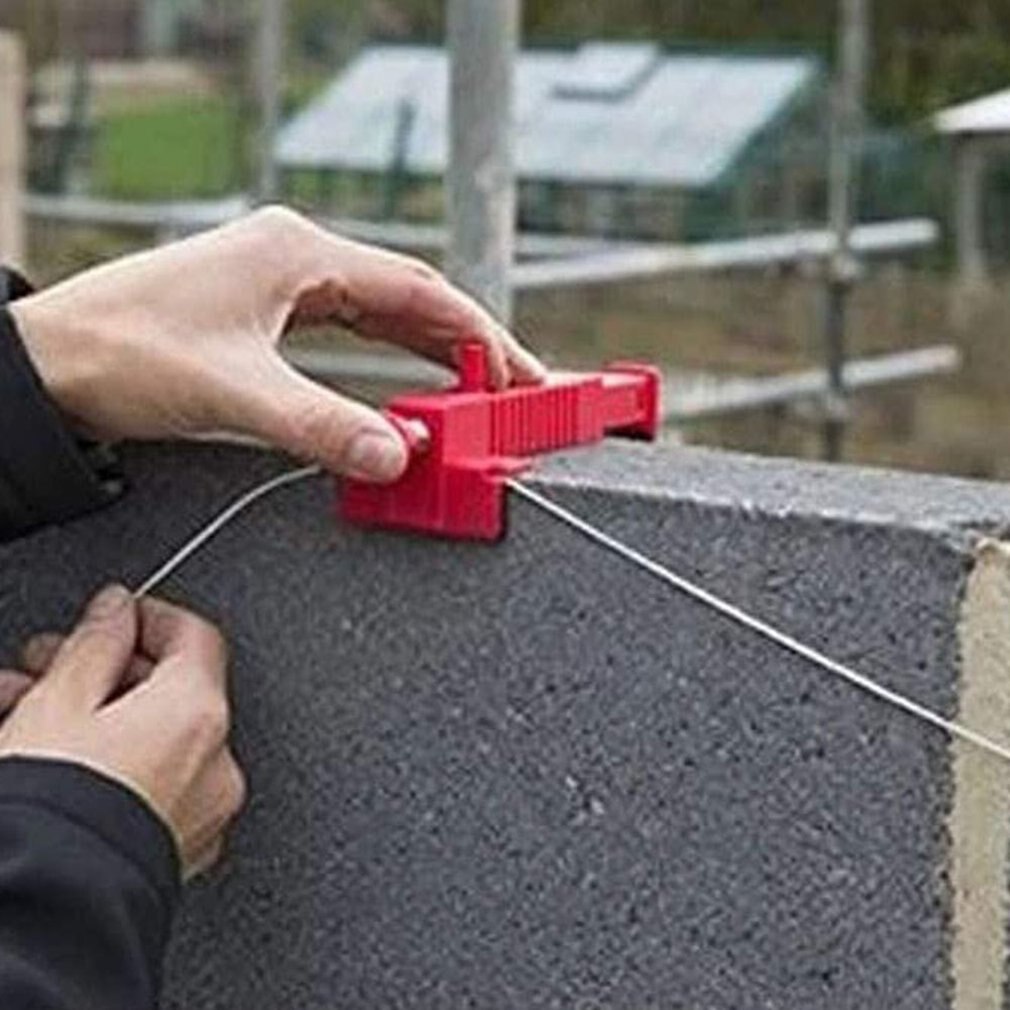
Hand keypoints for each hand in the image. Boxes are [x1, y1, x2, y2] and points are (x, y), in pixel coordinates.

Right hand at [0, 585, 244, 878]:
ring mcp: (202, 813)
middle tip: (48, 666)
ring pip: (154, 741)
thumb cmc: (54, 815)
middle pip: (172, 690)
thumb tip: (116, 610)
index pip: (195, 637)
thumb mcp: (58, 703)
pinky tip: (58, 765)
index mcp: (199, 715)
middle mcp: (216, 763)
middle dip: (105, 672)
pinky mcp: (178, 851)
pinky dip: (114, 765)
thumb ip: (96, 643)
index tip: (110, 616)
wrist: (49, 912)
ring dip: (98, 719)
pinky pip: (153, 786)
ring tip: (28, 716)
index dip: (149, 618)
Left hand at [10, 206, 545, 482]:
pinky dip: (391, 356)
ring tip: (479, 390)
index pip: (419, 291)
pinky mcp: (266, 307)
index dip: (479, 335)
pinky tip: (411, 381)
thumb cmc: (121, 354)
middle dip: (468, 344)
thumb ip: (322, 425)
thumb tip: (399, 456)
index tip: (520, 377)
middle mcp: (296, 255)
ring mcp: (282, 278)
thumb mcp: (232, 393)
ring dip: (432, 350)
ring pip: (383, 312)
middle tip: (517, 390)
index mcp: (298, 251)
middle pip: (411, 296)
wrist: (46, 361)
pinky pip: (351, 327)